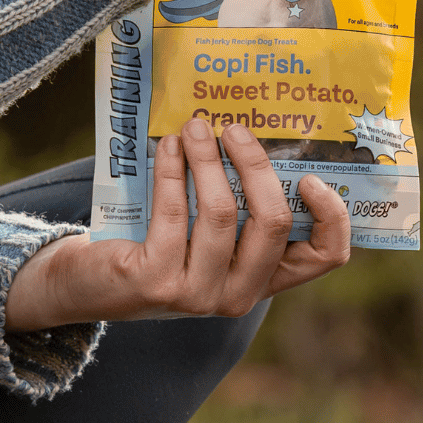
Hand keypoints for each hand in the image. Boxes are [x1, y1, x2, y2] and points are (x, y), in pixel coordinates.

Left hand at [3, 119, 351, 331]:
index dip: (332, 215)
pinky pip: (175, 212)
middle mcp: (238, 295)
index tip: (313, 176)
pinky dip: (173, 170)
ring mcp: (198, 295)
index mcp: (264, 278)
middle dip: (255, 165)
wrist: (90, 282)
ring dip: (209, 159)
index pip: (326, 256)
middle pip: (273, 222)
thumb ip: (242, 201)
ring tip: (196, 127)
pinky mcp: (156, 282)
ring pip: (223, 212)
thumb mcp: (211, 230)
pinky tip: (169, 146)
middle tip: (235, 129)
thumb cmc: (160, 243)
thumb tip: (256, 132)